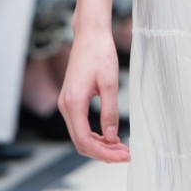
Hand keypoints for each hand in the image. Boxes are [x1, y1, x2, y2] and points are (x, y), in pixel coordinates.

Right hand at [59, 30, 129, 162]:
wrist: (90, 34)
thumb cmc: (100, 53)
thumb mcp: (110, 82)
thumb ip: (110, 111)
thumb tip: (112, 136)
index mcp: (73, 102)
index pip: (84, 140)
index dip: (103, 153)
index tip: (122, 156)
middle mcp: (65, 105)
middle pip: (80, 142)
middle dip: (103, 152)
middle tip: (125, 154)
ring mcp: (66, 103)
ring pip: (80, 135)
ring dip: (99, 144)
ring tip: (121, 148)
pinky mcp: (71, 100)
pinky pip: (80, 125)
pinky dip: (95, 134)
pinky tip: (110, 136)